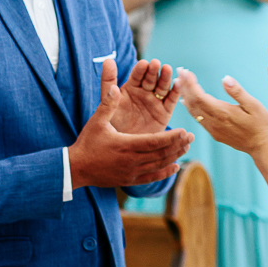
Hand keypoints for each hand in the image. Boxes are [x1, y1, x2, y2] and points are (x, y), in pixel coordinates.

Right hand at [69, 59, 192, 188]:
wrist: (76, 169)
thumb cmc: (86, 143)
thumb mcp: (96, 121)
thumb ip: (107, 103)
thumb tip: (115, 86)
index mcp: (126, 145)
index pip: (155, 142)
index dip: (171, 137)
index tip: (185, 131)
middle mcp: (132, 161)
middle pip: (161, 154)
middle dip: (178, 145)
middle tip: (191, 137)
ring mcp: (132, 172)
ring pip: (159, 165)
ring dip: (174, 156)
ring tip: (186, 148)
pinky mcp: (129, 180)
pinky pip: (151, 178)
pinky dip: (165, 173)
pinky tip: (175, 167)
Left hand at [110, 57, 179, 135]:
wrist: (122, 148)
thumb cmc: (112, 124)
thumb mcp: (107, 101)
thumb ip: (108, 81)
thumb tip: (107, 60)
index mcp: (131, 88)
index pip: (137, 75)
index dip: (141, 69)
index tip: (143, 64)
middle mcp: (145, 92)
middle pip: (151, 79)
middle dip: (154, 71)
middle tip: (156, 64)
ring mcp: (156, 101)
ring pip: (162, 87)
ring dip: (166, 78)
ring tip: (167, 69)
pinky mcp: (165, 112)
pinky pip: (171, 101)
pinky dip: (176, 92)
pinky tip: (177, 84)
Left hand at [177, 68, 267, 155]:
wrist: (261, 146)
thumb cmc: (260, 124)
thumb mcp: (254, 105)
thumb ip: (238, 92)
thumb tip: (224, 78)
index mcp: (222, 113)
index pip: (199, 96)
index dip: (189, 83)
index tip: (184, 71)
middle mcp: (214, 122)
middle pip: (193, 103)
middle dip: (184, 87)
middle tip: (179, 72)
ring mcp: (212, 129)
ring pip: (193, 111)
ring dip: (185, 96)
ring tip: (179, 83)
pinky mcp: (213, 133)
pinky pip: (197, 119)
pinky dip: (190, 107)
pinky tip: (186, 101)